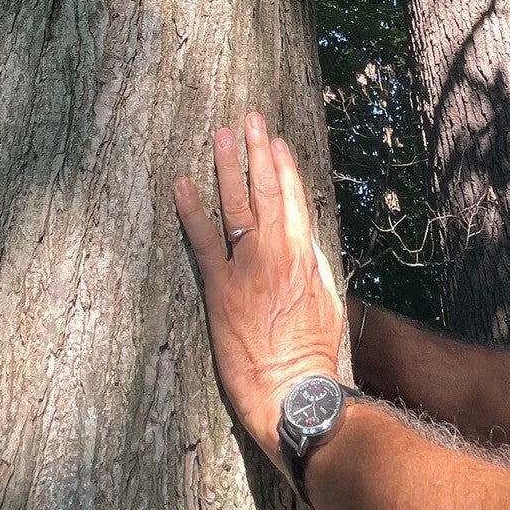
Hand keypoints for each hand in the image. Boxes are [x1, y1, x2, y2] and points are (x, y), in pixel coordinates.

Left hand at [174, 110, 344, 459]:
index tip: (275, 141)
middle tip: (249, 118)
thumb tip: (304, 239)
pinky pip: (203, 241)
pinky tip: (182, 184)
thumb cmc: (313, 355)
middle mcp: (277, 253)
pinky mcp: (220, 288)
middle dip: (257, 151)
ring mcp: (246, 267)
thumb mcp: (327, 303)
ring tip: (220, 133)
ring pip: (237, 205)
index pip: (292, 199)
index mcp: (304, 256)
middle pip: (266, 191)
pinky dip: (192, 210)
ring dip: (228, 166)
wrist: (294, 391)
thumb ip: (314, 266)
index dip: (283, 167)